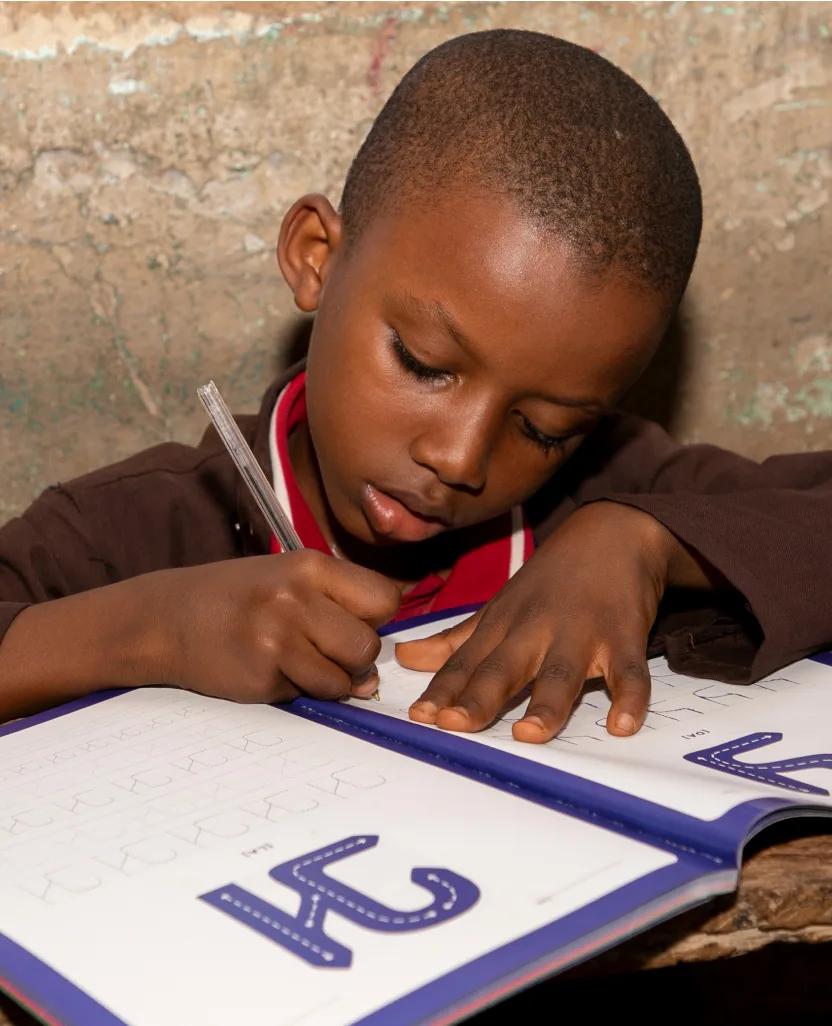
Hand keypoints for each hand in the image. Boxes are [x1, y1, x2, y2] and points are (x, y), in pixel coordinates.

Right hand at [154, 551, 399, 703]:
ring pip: (343, 680)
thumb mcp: (289, 578)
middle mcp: (297, 599)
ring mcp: (278, 640)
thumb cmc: (237, 598)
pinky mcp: (262, 676)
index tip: (353, 621)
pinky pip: (307, 696)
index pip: (384, 599)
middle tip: (324, 650)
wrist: (167, 618)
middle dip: (356, 658)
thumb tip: (372, 676)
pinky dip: (295, 690)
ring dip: (328, 680)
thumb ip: (337, 612)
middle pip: (368, 646)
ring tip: (294, 660)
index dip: (375, 618)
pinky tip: (268, 668)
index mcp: (310, 566)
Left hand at [396, 503, 687, 742]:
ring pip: (562, 672)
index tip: (419, 717)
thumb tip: (403, 659)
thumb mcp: (498, 607)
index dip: (443, 690)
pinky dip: (630, 697)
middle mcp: (537, 629)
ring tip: (530, 734)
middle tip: (454, 725)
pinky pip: (629, 671)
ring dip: (547, 703)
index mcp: (503, 625)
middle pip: (504, 668)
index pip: (466, 662)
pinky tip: (623, 725)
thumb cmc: (549, 581)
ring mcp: (582, 632)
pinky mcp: (625, 636)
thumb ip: (455, 640)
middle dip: (479, 697)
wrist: (613, 533)